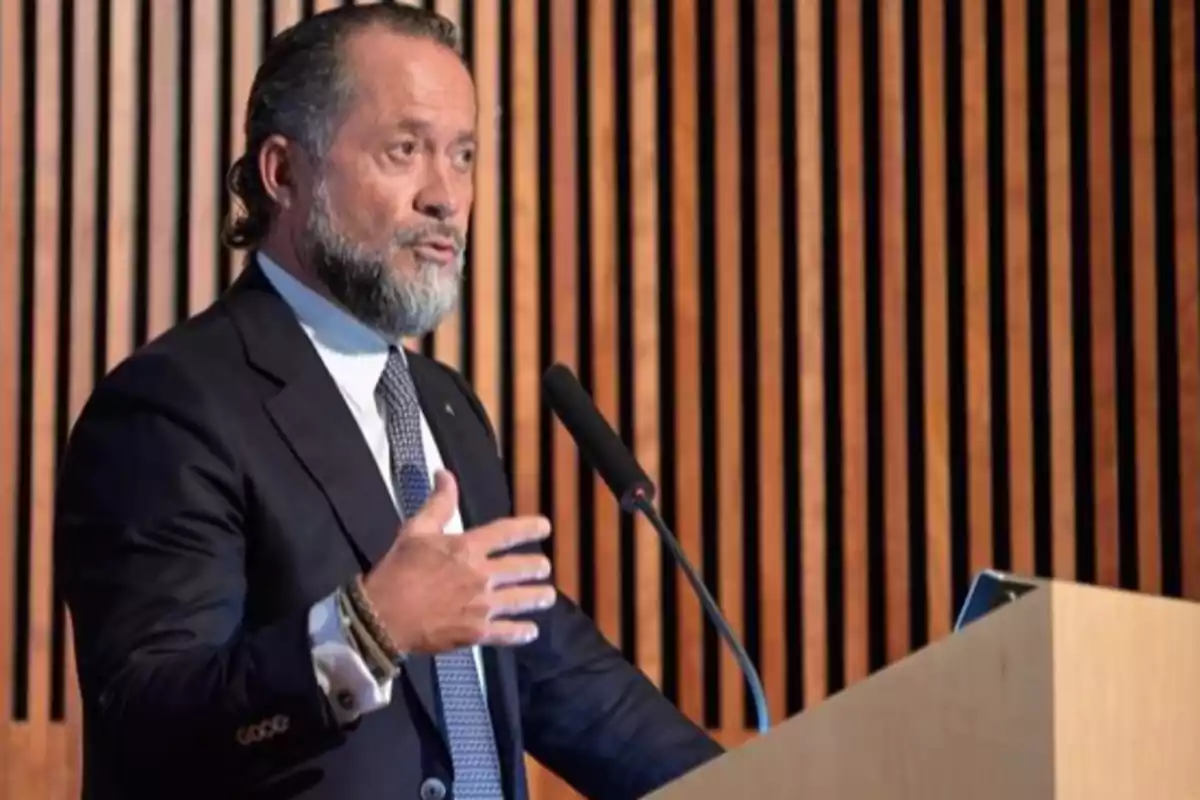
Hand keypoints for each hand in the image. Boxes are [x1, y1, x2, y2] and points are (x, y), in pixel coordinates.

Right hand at [361, 470, 555, 652]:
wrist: (382, 616)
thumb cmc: (398, 570)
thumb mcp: (415, 530)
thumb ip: (438, 503)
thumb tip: (445, 473)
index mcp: (467, 547)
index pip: (507, 532)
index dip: (530, 528)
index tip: (546, 527)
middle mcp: (481, 574)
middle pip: (522, 568)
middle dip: (537, 566)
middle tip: (544, 567)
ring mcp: (482, 605)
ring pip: (522, 600)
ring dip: (539, 597)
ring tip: (548, 596)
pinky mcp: (476, 632)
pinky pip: (507, 633)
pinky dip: (521, 632)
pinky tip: (531, 631)